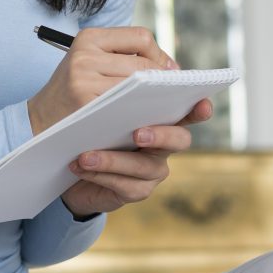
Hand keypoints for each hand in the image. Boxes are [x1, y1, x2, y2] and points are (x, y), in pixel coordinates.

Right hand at [27, 26, 175, 135]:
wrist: (39, 119)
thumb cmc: (74, 90)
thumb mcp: (91, 61)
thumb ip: (124, 56)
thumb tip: (172, 66)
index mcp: (89, 37)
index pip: (141, 37)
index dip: (160, 54)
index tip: (167, 71)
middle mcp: (85, 54)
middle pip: (143, 63)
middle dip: (161, 79)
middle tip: (170, 94)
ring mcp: (83, 79)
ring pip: (137, 84)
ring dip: (153, 96)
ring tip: (159, 105)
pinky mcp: (84, 103)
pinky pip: (125, 105)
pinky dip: (139, 111)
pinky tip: (142, 117)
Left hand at [60, 97, 214, 217]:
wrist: (71, 161)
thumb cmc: (90, 125)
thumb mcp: (101, 104)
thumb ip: (119, 90)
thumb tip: (122, 82)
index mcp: (161, 118)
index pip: (186, 109)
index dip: (198, 109)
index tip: (202, 104)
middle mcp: (164, 145)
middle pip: (179, 139)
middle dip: (161, 135)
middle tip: (137, 133)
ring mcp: (153, 170)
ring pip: (144, 166)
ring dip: (113, 160)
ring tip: (86, 155)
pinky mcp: (136, 190)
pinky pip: (124, 185)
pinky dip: (101, 175)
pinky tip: (81, 166)